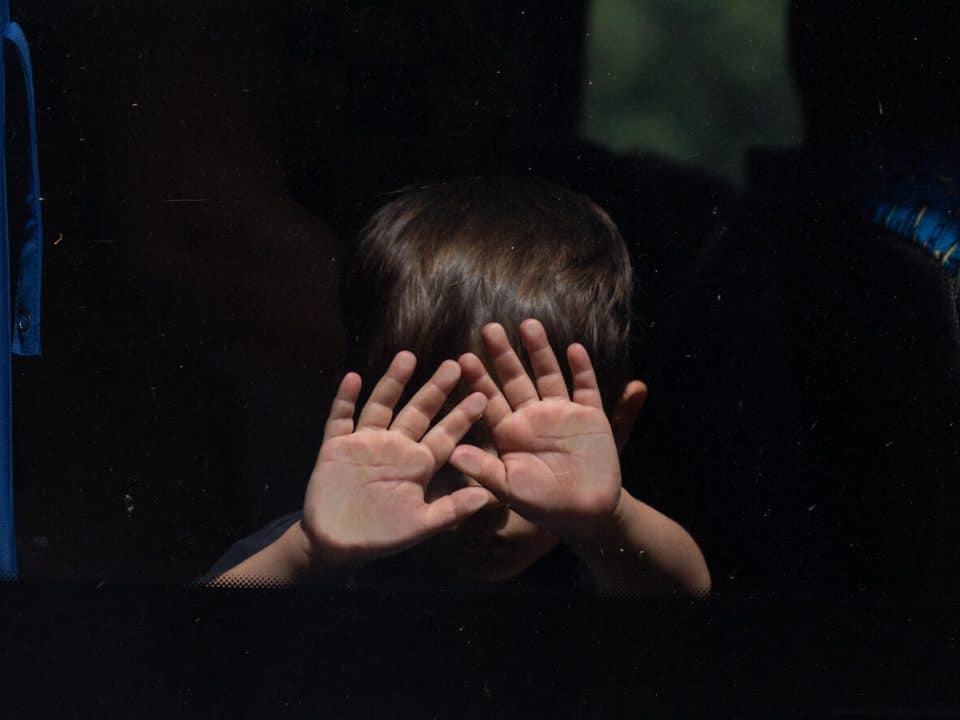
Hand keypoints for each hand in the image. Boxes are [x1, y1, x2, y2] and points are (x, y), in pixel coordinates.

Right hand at [301, 352, 493, 566]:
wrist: (337, 545)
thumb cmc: (382, 535)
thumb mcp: (421, 525)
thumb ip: (451, 510)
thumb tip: (487, 498)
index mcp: (417, 464)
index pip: (444, 436)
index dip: (462, 417)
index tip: (483, 396)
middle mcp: (395, 447)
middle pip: (418, 411)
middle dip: (435, 389)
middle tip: (455, 365)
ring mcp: (365, 443)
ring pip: (382, 405)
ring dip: (393, 382)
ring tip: (408, 356)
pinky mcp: (336, 446)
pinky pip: (340, 418)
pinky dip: (345, 399)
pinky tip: (353, 378)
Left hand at [449, 320, 622, 540]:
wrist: (586, 513)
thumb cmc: (543, 504)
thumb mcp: (509, 489)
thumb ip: (484, 470)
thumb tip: (453, 454)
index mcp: (510, 432)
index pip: (490, 400)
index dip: (478, 379)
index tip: (462, 358)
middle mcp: (533, 417)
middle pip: (516, 379)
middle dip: (503, 355)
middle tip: (489, 329)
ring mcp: (562, 413)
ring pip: (548, 375)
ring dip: (539, 351)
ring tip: (528, 325)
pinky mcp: (590, 415)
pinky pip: (585, 387)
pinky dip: (581, 369)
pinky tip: (574, 349)